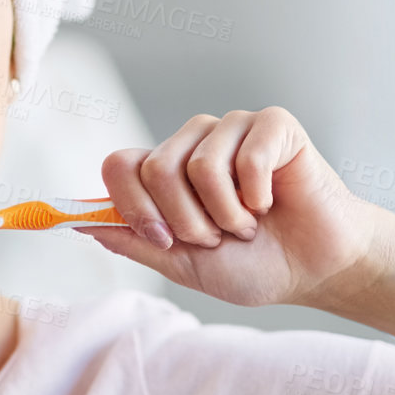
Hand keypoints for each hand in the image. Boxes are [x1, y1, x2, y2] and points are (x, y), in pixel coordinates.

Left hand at [74, 108, 382, 308]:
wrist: (316, 269)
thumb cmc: (255, 264)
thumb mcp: (183, 265)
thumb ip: (133, 241)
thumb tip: (79, 222)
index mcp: (166, 172)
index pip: (119, 165)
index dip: (134, 207)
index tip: (164, 240)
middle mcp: (193, 142)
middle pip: (155, 168)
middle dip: (187, 221)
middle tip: (219, 237)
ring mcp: (232, 128)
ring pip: (199, 164)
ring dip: (226, 213)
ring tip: (249, 224)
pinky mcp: (273, 124)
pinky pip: (247, 155)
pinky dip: (259, 195)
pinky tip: (273, 201)